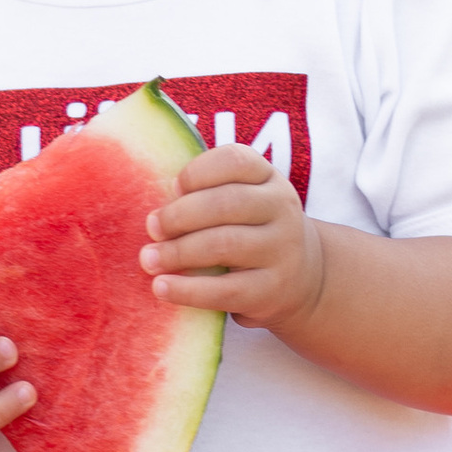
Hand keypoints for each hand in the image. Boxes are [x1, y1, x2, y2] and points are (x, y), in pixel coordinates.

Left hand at [141, 143, 323, 329]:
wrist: (303, 279)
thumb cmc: (252, 231)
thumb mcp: (244, 200)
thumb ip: (207, 193)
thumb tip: (151, 208)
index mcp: (268, 178)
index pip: (234, 161)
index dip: (197, 172)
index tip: (173, 189)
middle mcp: (282, 209)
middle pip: (226, 203)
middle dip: (179, 216)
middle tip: (151, 228)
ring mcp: (282, 250)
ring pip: (224, 244)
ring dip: (177, 252)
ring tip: (149, 259)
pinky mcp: (272, 290)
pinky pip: (225, 290)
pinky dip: (187, 290)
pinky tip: (162, 288)